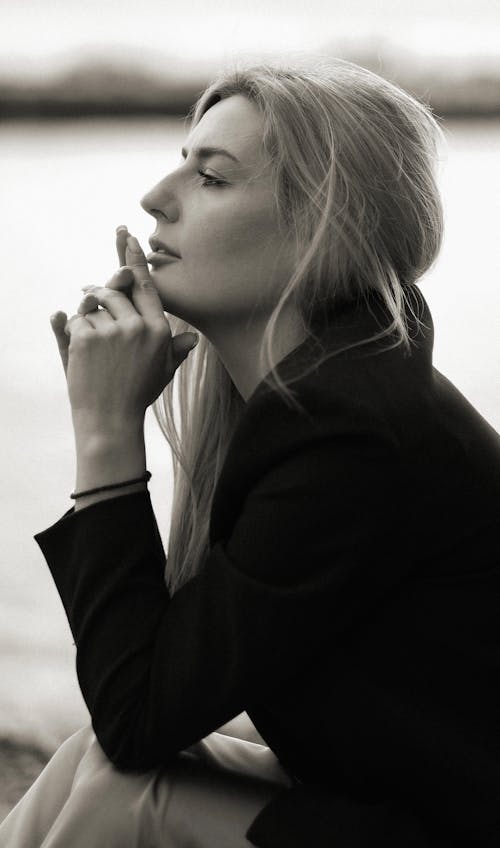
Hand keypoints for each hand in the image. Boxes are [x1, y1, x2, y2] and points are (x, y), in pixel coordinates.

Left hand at [50, 230, 197, 428]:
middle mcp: (140, 327)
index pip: (146, 286)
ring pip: (93, 307)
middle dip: (100, 293)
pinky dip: (74, 333)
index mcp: (160, 331)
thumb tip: (193, 339)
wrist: (110, 420)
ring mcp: (114, 331)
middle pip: (115, 291)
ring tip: (90, 344)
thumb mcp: (161, 372)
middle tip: (89, 295)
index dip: (135, 260)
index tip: (127, 236)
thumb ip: (174, 351)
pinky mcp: (90, 337)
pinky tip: (81, 354)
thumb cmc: (136, 396)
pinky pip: (77, 320)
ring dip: (87, 320)